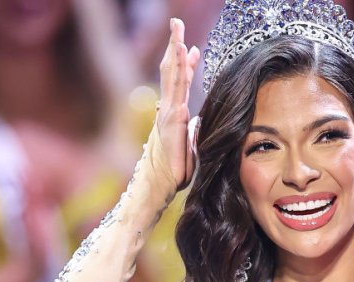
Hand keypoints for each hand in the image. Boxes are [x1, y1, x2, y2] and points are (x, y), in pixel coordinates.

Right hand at [147, 18, 200, 198]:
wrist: (157, 187)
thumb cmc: (173, 168)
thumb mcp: (187, 143)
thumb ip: (191, 128)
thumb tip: (197, 117)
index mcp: (173, 112)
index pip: (180, 81)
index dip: (186, 62)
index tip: (193, 46)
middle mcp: (167, 112)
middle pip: (171, 73)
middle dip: (175, 47)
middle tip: (177, 23)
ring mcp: (167, 122)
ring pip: (172, 87)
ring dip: (176, 64)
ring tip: (180, 43)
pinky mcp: (169, 136)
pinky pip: (174, 117)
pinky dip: (177, 102)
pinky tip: (182, 93)